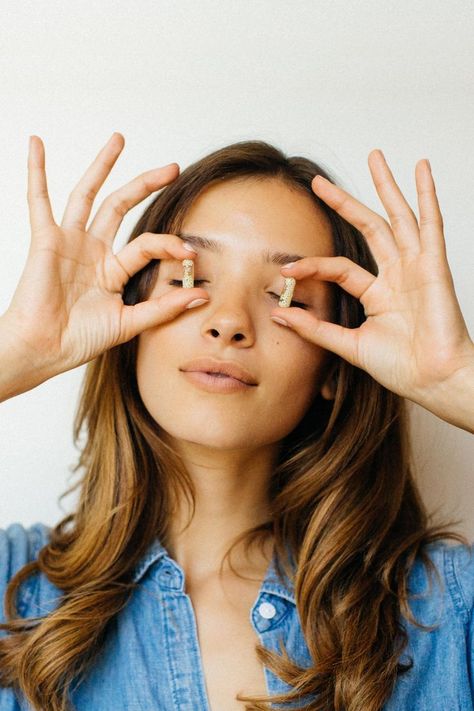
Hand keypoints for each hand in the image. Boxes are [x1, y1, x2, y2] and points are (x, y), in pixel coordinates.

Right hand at [1, 133, 208, 389]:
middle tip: (172, 168)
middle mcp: (92, 250)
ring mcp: (69, 242)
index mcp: (112, 269)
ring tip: (119, 140)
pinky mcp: (46, 240)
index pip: (146, 245)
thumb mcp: (129, 322)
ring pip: (87, 195)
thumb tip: (201, 295)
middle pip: (121, 206)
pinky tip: (36, 144)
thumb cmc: (80, 340)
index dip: (168, 244)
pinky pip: (38, 201)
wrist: (45, 350)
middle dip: (146, 184)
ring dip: (102, 166)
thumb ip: (163, 308)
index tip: (189, 251)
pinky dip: (36, 172)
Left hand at [270, 150, 473, 426]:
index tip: (287, 270)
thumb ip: (316, 328)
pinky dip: (427, 196)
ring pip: (397, 218)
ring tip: (374, 157)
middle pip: (368, 228)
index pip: (339, 267)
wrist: (433, 381)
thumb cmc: (402, 368)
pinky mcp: (435, 266)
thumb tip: (281, 313)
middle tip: (319, 182)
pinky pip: (431, 224)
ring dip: (385, 187)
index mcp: (378, 293)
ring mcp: (416, 267)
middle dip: (345, 203)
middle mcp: (397, 275)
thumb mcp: (349, 345)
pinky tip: (421, 170)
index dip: (313, 265)